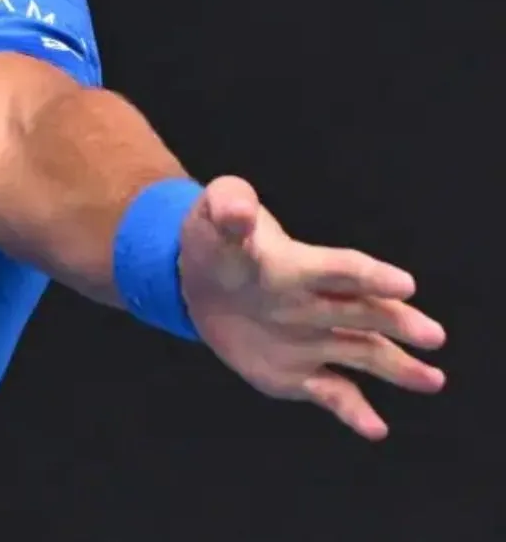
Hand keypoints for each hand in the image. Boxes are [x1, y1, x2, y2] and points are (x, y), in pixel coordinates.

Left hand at [178, 176, 447, 439]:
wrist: (201, 283)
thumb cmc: (217, 242)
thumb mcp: (214, 215)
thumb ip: (227, 204)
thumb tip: (238, 210)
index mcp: (300, 266)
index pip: (340, 269)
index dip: (368, 276)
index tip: (403, 285)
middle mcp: (318, 305)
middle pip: (365, 313)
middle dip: (397, 322)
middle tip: (432, 335)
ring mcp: (313, 341)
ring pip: (364, 353)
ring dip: (397, 367)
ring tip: (431, 380)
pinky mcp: (298, 374)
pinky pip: (332, 392)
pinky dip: (353, 411)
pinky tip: (375, 429)